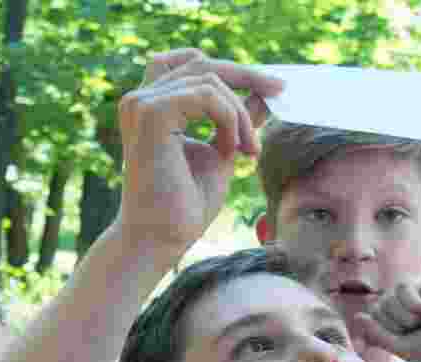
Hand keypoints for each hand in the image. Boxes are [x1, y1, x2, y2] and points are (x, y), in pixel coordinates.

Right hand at [115, 49, 283, 263]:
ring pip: (209, 80)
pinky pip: (206, 96)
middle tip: (279, 91)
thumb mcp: (223, 153)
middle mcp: (140, 99)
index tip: (272, 86)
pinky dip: (229, 119)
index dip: (233, 70)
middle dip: (246, 77)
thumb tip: (264, 96)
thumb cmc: (186, 205)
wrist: (162, 239)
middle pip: (201, 62)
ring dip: (240, 114)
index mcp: (152, 106)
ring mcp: (141, 104)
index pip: (192, 64)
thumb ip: (237, 122)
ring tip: (248, 150)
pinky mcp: (151, 114)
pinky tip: (232, 149)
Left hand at [351, 275, 420, 361]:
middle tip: (418, 331)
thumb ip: (378, 334)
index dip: (382, 332)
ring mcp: (414, 294)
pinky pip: (402, 287)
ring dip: (405, 316)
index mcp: (397, 325)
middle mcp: (403, 308)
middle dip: (395, 325)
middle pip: (376, 309)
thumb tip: (356, 317)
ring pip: (387, 298)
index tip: (404, 340)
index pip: (370, 320)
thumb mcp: (402, 348)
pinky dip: (414, 304)